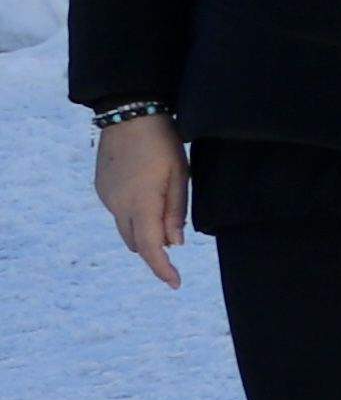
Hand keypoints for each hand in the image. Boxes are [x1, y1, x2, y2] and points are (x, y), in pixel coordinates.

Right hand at [92, 112, 184, 288]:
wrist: (129, 115)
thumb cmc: (162, 144)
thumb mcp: (180, 177)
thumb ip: (175, 212)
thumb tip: (175, 244)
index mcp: (141, 205)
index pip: (151, 248)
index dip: (163, 269)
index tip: (175, 283)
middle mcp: (118, 206)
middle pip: (137, 243)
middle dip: (155, 250)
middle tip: (175, 246)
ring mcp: (107, 197)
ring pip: (126, 228)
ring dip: (143, 231)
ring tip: (164, 212)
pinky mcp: (101, 188)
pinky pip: (119, 211)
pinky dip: (134, 214)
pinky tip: (147, 195)